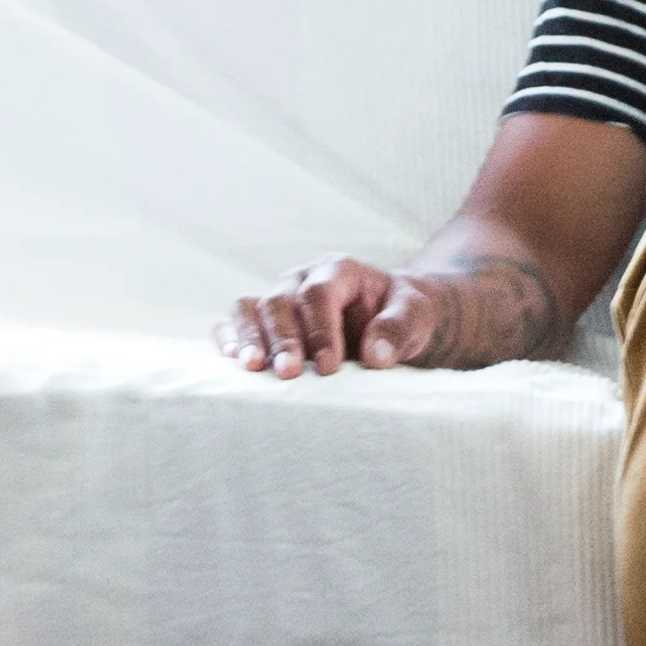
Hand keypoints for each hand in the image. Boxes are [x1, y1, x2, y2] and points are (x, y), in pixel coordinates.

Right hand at [218, 245, 561, 375]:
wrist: (396, 318)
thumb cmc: (406, 314)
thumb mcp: (416, 315)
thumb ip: (399, 330)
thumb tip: (375, 357)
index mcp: (338, 271)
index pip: (319, 295)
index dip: (320, 330)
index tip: (329, 368)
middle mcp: (302, 280)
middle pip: (280, 301)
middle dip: (284, 339)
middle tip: (289, 374)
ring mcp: (280, 298)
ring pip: (250, 308)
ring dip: (249, 337)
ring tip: (252, 367)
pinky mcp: (265, 321)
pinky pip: (236, 322)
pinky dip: (229, 338)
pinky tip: (233, 362)